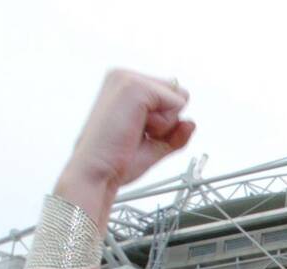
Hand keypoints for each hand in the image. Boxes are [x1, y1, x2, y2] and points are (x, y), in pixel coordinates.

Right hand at [55, 70, 194, 229]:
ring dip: (164, 124)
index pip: (169, 97)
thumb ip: (175, 134)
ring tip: (135, 132)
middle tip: (137, 135)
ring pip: (179, 98)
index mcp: (124, 87)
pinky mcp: (135, 86)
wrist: (95, 173)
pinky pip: (176, 104)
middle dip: (167, 122)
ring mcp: (128, 78)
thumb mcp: (153, 146)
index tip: (138, 135)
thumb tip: (190, 123)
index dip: (165, 123)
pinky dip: (163, 125)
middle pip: (178, 95)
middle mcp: (124, 77)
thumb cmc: (114, 161)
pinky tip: (137, 129)